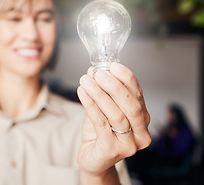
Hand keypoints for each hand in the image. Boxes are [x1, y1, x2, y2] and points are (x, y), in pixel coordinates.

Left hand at [76, 62, 150, 183]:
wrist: (93, 159)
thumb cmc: (100, 133)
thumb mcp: (104, 109)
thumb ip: (103, 91)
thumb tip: (95, 70)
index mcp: (143, 119)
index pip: (138, 95)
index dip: (126, 78)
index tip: (112, 66)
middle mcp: (141, 133)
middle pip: (131, 106)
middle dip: (114, 86)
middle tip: (99, 74)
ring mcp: (129, 145)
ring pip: (116, 114)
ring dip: (99, 94)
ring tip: (86, 81)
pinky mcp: (112, 150)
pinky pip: (101, 123)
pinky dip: (91, 105)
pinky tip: (82, 93)